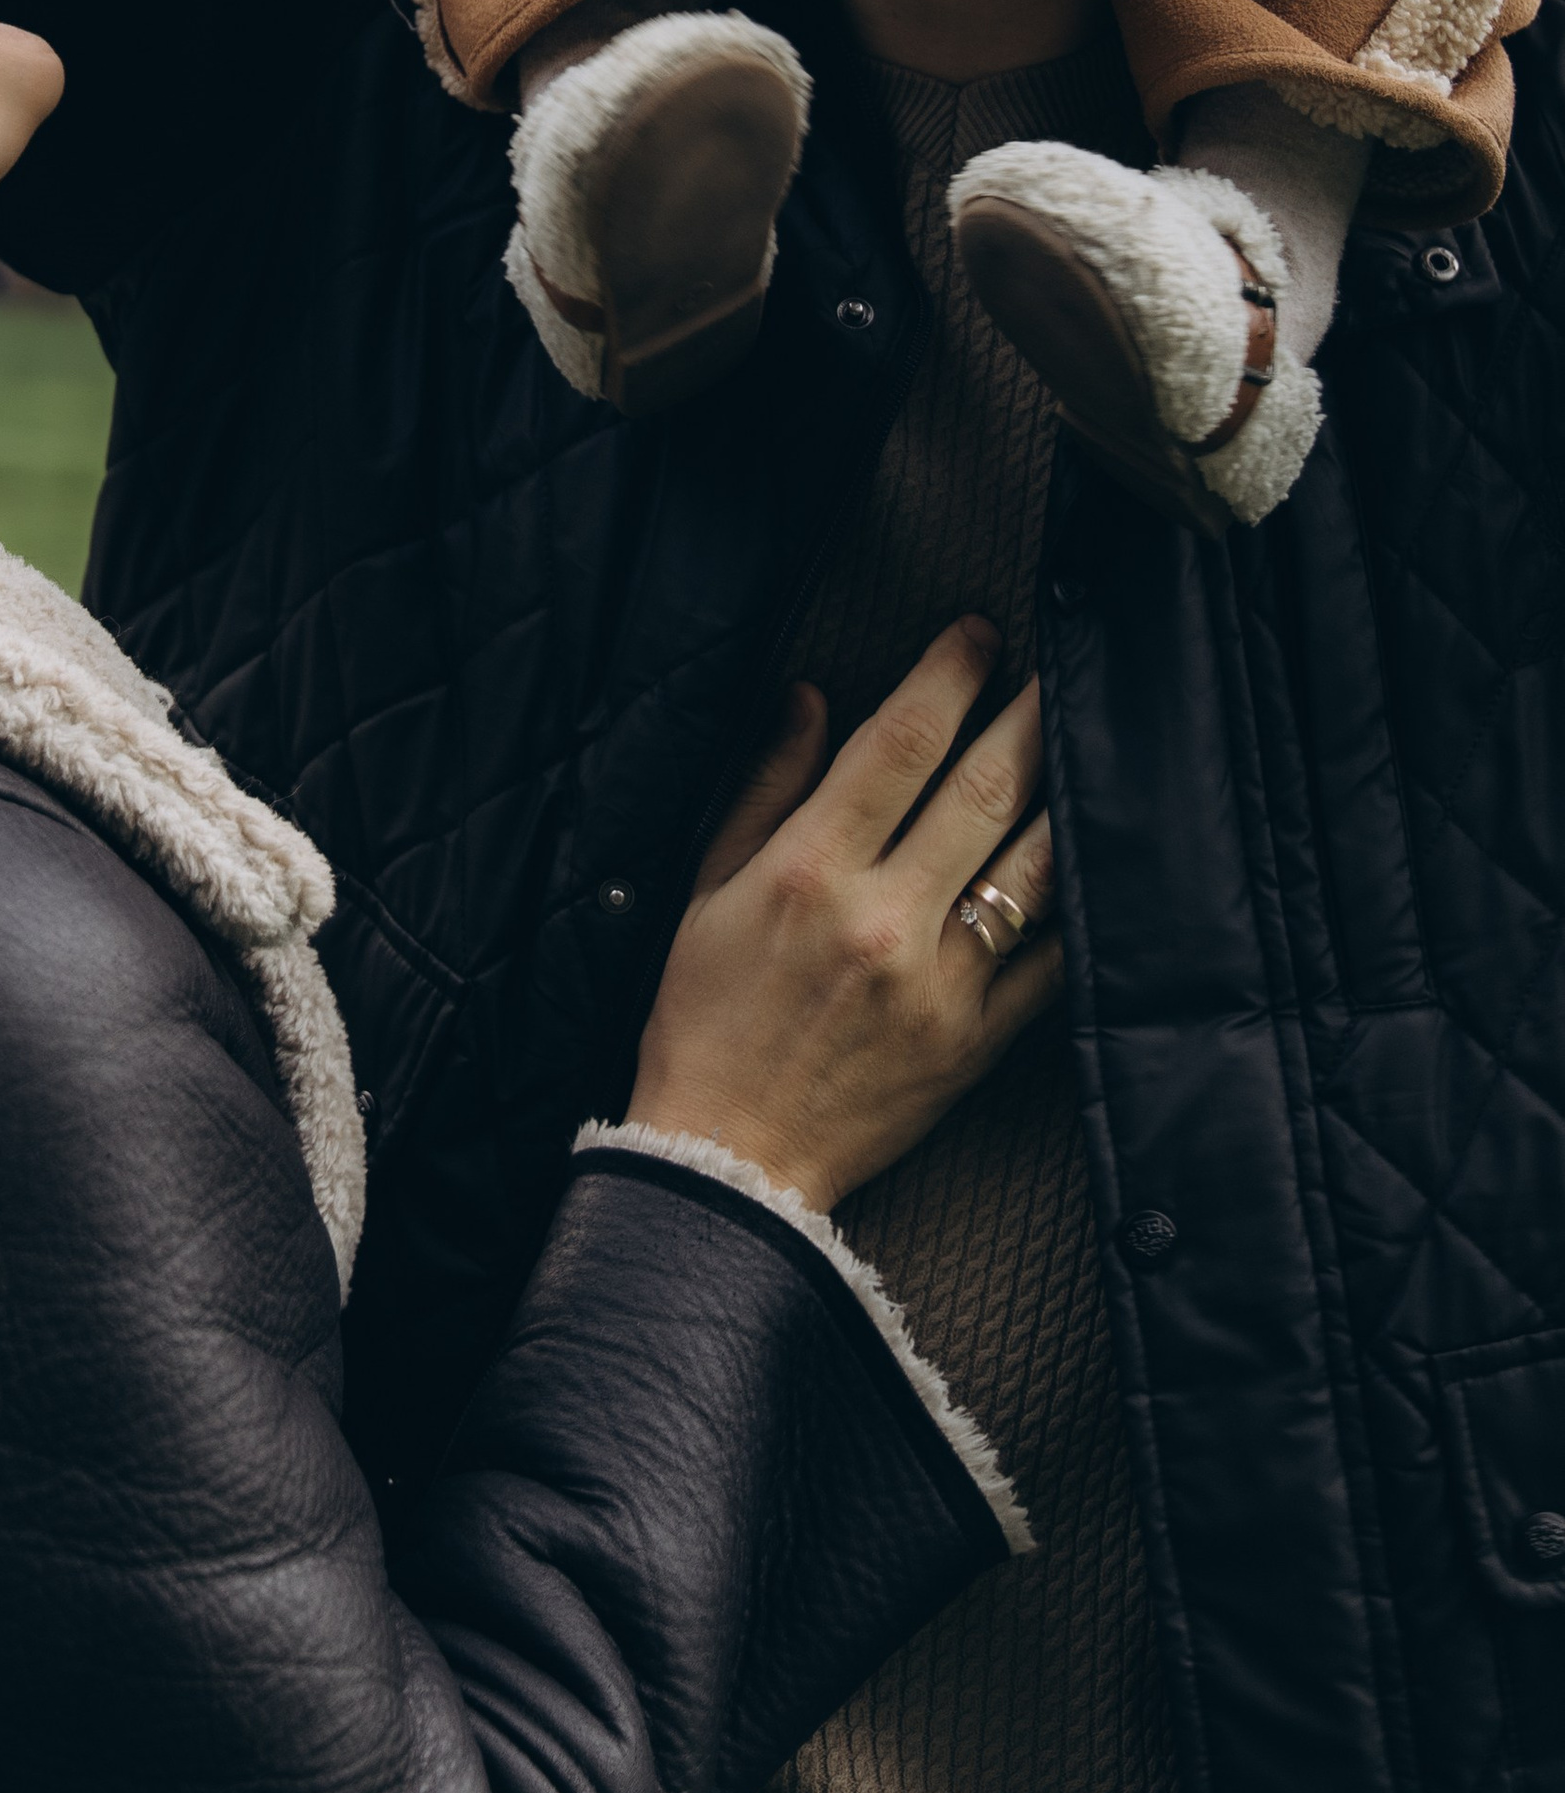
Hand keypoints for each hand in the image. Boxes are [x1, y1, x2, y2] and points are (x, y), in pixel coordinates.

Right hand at [630, 619, 1058, 1214]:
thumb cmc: (704, 1015)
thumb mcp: (704, 887)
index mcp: (809, 869)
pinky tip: (1088, 856)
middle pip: (984, 788)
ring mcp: (941, 983)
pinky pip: (1050, 959)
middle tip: (1059, 664)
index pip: (900, 742)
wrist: (730, 1159)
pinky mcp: (978, 1041)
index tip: (977, 632)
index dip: (949, 674)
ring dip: (1066, 792)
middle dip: (1029, 711)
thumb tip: (813, 696)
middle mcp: (882, 918)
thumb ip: (765, 785)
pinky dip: (1074, 902)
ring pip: (1033, 866)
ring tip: (1088, 742)